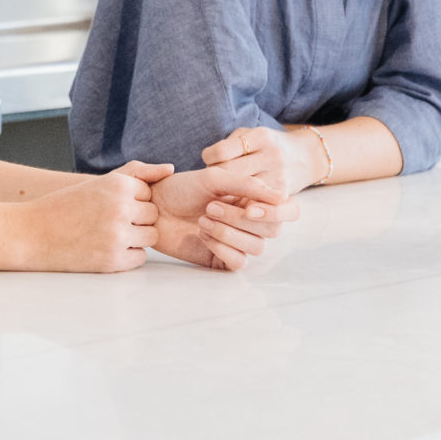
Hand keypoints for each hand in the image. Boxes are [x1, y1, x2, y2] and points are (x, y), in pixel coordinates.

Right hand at [22, 162, 169, 273]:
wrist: (31, 233)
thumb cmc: (65, 206)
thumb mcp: (98, 183)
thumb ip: (137, 173)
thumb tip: (171, 169)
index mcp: (118, 185)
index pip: (149, 194)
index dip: (131, 201)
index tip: (108, 205)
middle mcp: (121, 208)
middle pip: (152, 216)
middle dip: (136, 220)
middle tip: (107, 222)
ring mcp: (117, 236)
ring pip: (150, 237)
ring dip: (134, 238)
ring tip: (106, 234)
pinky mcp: (112, 261)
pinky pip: (139, 258)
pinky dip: (127, 255)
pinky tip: (104, 248)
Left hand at [150, 165, 293, 271]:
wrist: (152, 205)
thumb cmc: (182, 187)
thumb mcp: (216, 178)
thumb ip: (248, 185)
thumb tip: (282, 197)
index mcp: (254, 199)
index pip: (288, 211)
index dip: (277, 212)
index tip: (250, 207)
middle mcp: (251, 222)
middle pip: (273, 230)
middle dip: (241, 219)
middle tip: (210, 206)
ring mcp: (238, 242)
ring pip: (257, 247)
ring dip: (229, 232)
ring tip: (202, 219)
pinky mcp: (223, 259)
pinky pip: (239, 262)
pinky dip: (223, 248)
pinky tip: (202, 235)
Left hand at [202, 125, 320, 200]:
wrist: (306, 157)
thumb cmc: (267, 145)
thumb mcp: (251, 134)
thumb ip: (230, 144)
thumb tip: (208, 162)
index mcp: (261, 137)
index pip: (223, 151)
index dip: (209, 157)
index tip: (209, 159)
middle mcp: (271, 156)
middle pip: (230, 173)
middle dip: (216, 179)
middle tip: (211, 180)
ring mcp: (279, 176)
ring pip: (241, 192)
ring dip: (225, 196)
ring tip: (218, 196)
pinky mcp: (283, 195)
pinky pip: (254, 205)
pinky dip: (240, 206)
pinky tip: (235, 203)